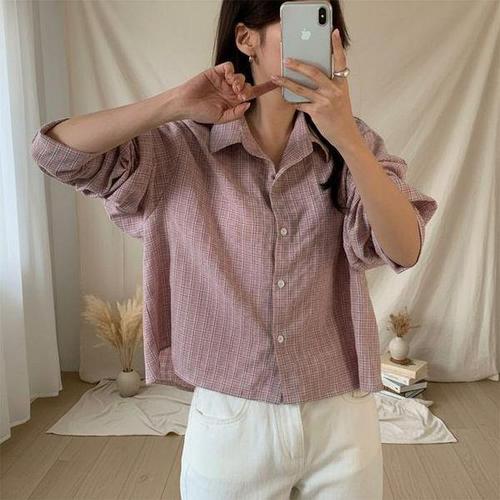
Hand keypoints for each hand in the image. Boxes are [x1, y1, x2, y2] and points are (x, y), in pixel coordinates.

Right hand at [177, 61, 277, 124]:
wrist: (185, 104)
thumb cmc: (201, 113)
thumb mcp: (220, 118)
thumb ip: (236, 113)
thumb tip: (248, 104)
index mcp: (233, 101)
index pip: (251, 95)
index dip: (263, 89)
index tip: (276, 84)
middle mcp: (230, 90)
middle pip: (247, 85)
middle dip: (247, 88)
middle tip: (239, 94)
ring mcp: (223, 81)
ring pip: (239, 76)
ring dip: (239, 81)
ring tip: (232, 87)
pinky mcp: (215, 72)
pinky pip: (228, 67)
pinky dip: (231, 71)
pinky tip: (228, 78)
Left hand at [270, 28, 362, 152]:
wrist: (345, 133)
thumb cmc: (341, 113)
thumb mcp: (340, 95)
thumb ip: (330, 84)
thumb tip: (312, 74)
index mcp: (341, 83)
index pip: (340, 61)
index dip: (337, 46)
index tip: (333, 33)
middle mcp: (334, 90)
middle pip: (314, 73)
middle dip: (298, 65)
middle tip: (286, 59)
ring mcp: (325, 101)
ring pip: (301, 89)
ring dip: (286, 82)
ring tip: (275, 77)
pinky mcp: (317, 112)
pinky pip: (300, 104)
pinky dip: (292, 101)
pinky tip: (285, 97)